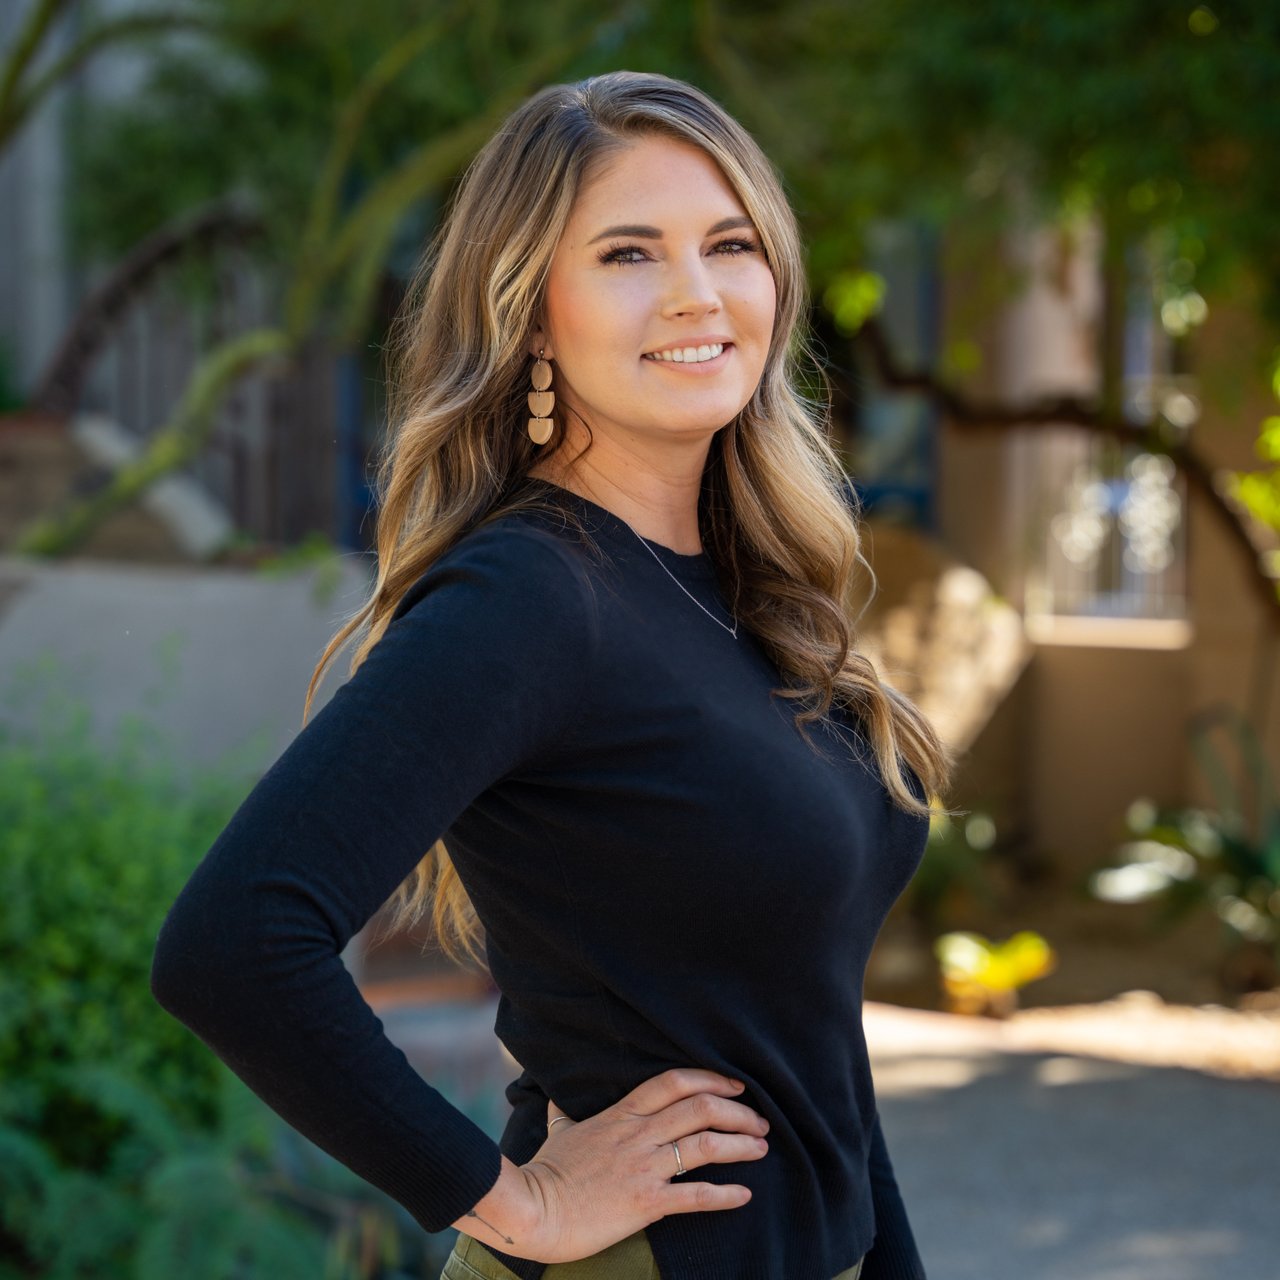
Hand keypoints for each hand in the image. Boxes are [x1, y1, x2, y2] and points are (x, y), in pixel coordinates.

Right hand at [513, 1068, 769, 1263]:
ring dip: (740, 1145)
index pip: (675, 1082)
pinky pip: (695, 1195)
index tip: (736, 1085)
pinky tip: (744, 1195)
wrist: (534, 1210)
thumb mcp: (558, 1129)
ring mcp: (644, 1167)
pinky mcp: (646, 1202)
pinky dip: (725, 1195)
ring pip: (705, 1145)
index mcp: (622, 1112)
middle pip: (700, 1108)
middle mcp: (639, 1134)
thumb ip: (565, 1110)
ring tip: (761, 1148)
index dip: (711, 1078)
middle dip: (737, 1112)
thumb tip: (557, 1093)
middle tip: (759, 1120)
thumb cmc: (546, 1171)